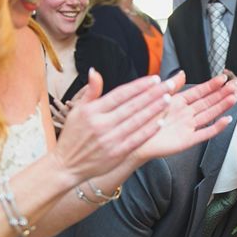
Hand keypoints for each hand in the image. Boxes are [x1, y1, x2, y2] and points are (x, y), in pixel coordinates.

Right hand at [53, 70, 173, 181]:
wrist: (67, 165)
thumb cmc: (72, 137)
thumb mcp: (76, 111)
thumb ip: (90, 91)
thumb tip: (95, 71)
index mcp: (92, 111)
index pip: (121, 94)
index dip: (139, 86)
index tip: (154, 79)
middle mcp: (102, 124)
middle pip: (133, 105)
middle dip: (153, 93)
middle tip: (169, 84)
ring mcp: (111, 139)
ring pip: (137, 120)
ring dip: (154, 109)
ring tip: (168, 98)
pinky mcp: (117, 153)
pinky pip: (137, 139)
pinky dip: (149, 130)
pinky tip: (160, 121)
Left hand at [131, 72, 236, 162]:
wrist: (135, 141)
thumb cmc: (144, 120)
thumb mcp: (158, 97)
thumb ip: (172, 86)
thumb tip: (182, 72)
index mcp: (178, 103)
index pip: (199, 92)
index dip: (212, 85)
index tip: (224, 78)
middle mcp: (186, 114)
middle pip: (208, 102)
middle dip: (222, 94)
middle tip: (235, 86)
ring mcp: (188, 127)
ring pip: (210, 114)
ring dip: (222, 106)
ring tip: (234, 97)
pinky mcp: (188, 140)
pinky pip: (205, 133)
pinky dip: (216, 127)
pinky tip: (226, 120)